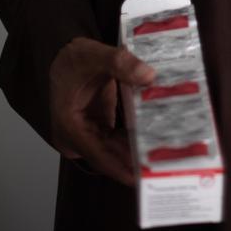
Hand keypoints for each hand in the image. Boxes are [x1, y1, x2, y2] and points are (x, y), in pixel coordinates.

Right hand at [49, 36, 155, 186]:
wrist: (65, 55)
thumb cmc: (74, 58)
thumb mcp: (93, 54)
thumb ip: (118, 62)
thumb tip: (148, 75)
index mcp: (69, 125)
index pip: (98, 154)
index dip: (120, 167)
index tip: (142, 176)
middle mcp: (76, 137)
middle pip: (108, 156)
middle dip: (134, 161)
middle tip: (163, 165)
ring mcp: (87, 134)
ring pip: (114, 150)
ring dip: (136, 151)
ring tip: (165, 154)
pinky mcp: (98, 128)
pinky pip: (117, 139)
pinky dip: (134, 139)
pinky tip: (155, 137)